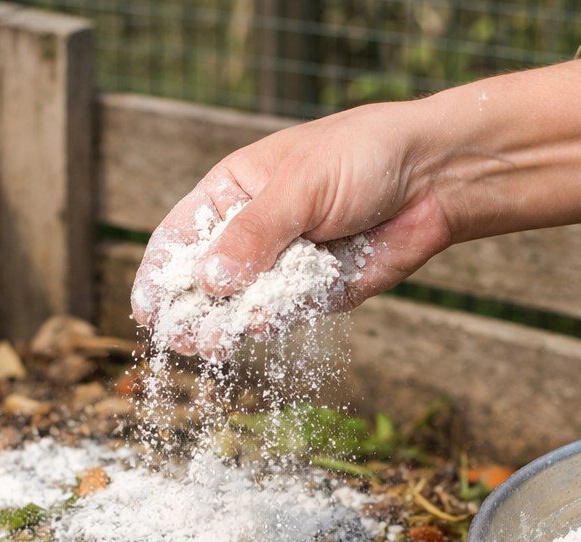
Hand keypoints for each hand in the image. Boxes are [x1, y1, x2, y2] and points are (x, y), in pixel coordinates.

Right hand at [131, 56, 580, 354]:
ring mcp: (283, 265)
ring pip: (240, 305)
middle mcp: (253, 232)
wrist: (433, 178)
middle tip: (175, 336)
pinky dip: (264, 326)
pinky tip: (248, 332)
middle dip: (188, 309)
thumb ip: (255, 235)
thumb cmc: (362, 157)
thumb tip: (210, 282)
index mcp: (234, 192)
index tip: (146, 307)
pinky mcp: (316, 292)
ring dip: (220, 327)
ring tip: (204, 345)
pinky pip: (281, 315)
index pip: (180, 235)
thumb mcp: (299, 188)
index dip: (159, 271)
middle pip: (205, 279)